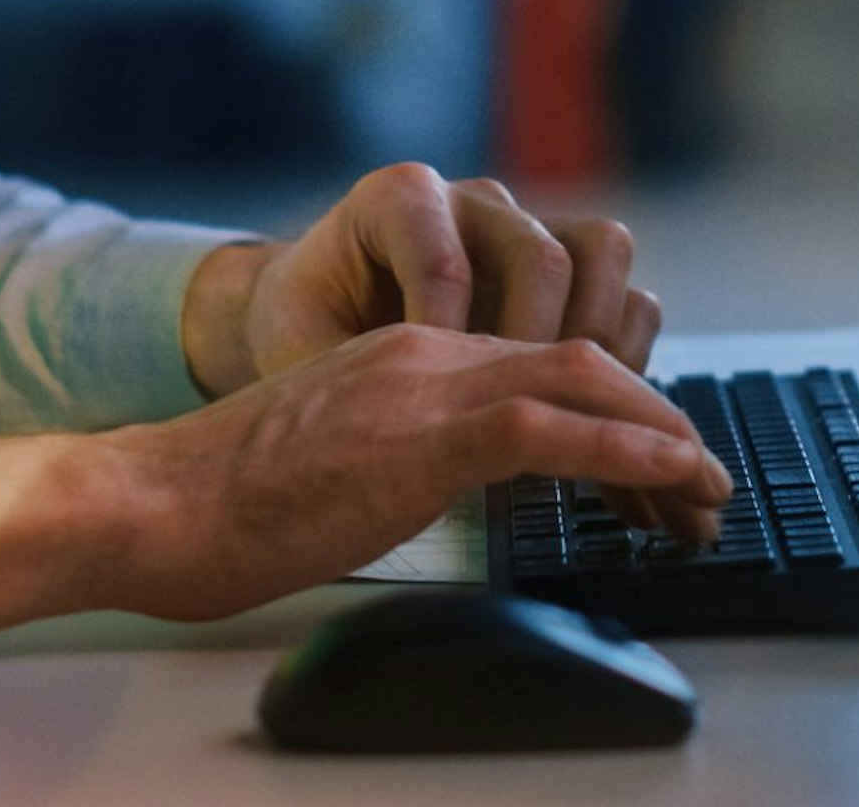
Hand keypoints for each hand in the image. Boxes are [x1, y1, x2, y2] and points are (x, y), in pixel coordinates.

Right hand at [0, 326, 730, 629]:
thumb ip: (400, 458)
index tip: (657, 475)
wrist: (153, 501)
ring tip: (705, 490)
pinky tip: (666, 475)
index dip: (614, 413)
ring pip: (579, 382)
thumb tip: (449, 498)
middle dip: (656, 424)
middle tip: (703, 487)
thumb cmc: (223, 505)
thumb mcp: (336, 463)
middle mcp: (426, 354)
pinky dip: (620, 448)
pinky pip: (545, 426)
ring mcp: (423, 385)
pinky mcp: (419, 432)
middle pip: (578, 364)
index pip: (539, 366)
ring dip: (658, 437)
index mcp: (407, 358)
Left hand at [180, 163, 661, 397]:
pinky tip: (582, 408)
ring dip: (593, 340)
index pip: (442, 258)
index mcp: (397, 198)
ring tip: (557, 406)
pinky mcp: (572, 269)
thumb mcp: (300, 347)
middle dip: (528, 347)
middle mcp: (473, 199)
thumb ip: (342, 374)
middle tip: (506, 414)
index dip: (445, 336)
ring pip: (602, 253)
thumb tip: (388, 430)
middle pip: (539, 255)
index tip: (433, 397)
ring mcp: (530, 227)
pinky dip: (624, 352)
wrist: (319, 316)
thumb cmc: (306, 331)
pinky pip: (628, 293)